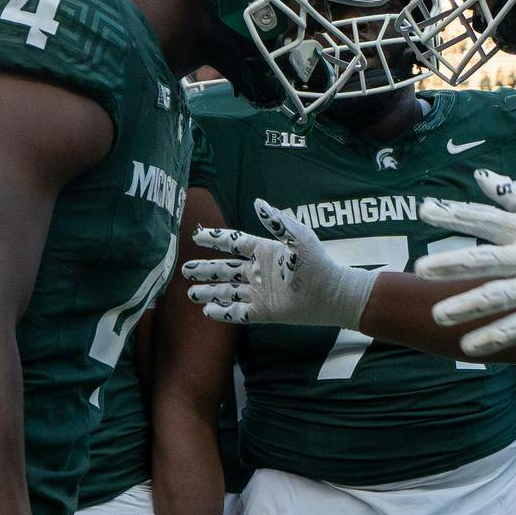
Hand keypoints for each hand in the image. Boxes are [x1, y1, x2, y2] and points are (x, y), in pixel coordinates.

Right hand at [183, 203, 377, 329]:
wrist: (331, 293)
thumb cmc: (316, 262)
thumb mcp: (297, 237)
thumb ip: (276, 220)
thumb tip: (257, 202)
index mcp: (265, 252)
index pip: (234, 244)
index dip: (215, 240)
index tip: (196, 236)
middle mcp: (259, 272)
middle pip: (225, 270)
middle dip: (205, 270)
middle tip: (185, 269)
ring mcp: (260, 293)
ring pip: (228, 291)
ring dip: (209, 292)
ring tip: (190, 294)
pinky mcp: (264, 312)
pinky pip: (238, 312)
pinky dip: (223, 312)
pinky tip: (209, 312)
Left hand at [416, 173, 515, 355]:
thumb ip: (513, 191)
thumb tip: (479, 175)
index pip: (485, 218)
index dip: (454, 215)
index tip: (424, 211)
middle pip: (486, 259)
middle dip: (452, 264)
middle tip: (421, 269)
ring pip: (499, 297)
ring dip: (467, 307)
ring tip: (438, 316)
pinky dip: (495, 338)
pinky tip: (468, 346)